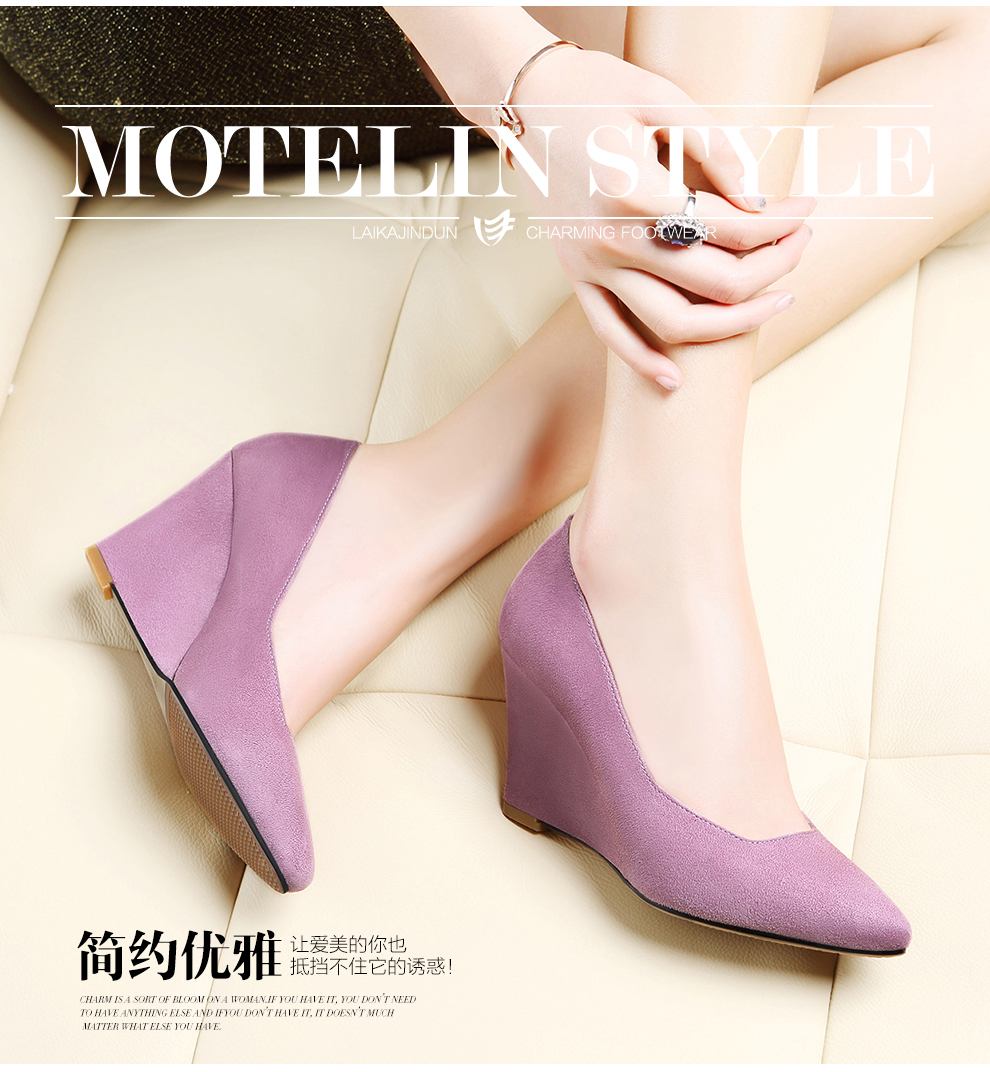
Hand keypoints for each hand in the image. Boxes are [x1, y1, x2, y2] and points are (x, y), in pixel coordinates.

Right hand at [507, 47, 814, 385]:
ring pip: (671, 324)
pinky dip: (643, 363)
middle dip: (772, 269)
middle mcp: (612, 240)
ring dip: (733, 323)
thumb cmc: (596, 90)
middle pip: (714, 284)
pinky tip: (676, 381)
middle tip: (800, 245)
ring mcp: (591, 266)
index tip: (806, 208)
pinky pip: (610, 335)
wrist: (523, 102)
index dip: (781, 222)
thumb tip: (759, 201)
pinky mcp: (576, 278)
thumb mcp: (662, 97)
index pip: (731, 227)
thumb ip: (716, 149)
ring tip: (775, 302)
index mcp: (635, 191)